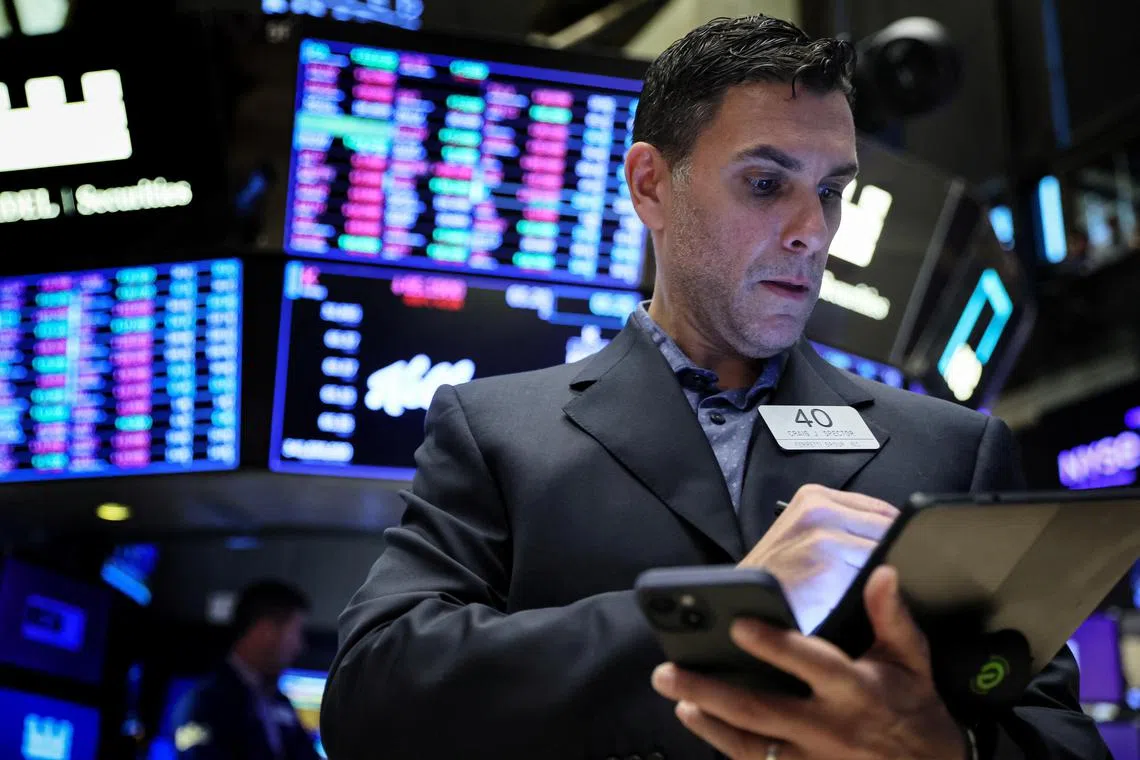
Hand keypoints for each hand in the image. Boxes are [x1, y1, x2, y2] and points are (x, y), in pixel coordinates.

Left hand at [652, 566, 966, 759]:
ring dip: (710, 722)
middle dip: (710, 690)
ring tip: (678, 699)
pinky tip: (700, 723)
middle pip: (761, 710)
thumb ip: (891, 617)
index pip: (809, 663)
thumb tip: (882, 572)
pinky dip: (726, 747)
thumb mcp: (912, 662)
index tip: (737, 625)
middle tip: (668, 672)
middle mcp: (829, 727)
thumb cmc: (916, 712)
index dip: (774, 645)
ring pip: (751, 744)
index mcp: (855, 689)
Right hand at [738, 484, 897, 631]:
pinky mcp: (828, 568)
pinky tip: (854, 598)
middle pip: (884, 528)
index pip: (877, 507)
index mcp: (814, 497)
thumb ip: (840, 523)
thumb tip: (888, 528)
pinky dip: (868, 589)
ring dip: (878, 572)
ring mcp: (823, 537)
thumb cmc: (776, 571)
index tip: (894, 549)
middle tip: (876, 575)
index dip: (889, 531)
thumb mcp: (803, 532)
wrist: (745, 602)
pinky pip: (869, 577)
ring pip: (880, 552)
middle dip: (886, 551)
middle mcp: (818, 510)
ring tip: (863, 587)